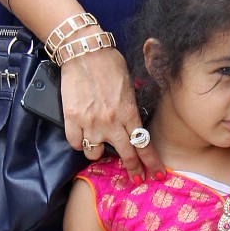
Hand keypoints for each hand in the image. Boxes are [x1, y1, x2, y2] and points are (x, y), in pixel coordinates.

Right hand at [59, 46, 163, 180]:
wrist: (84, 51)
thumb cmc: (109, 63)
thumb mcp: (129, 84)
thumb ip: (131, 107)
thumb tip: (133, 120)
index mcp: (129, 112)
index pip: (144, 144)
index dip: (152, 162)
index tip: (157, 174)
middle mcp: (111, 122)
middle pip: (125, 155)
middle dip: (133, 170)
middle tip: (136, 178)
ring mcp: (90, 123)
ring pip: (95, 154)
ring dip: (99, 152)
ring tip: (99, 143)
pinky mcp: (72, 119)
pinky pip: (76, 143)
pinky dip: (79, 142)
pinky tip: (82, 136)